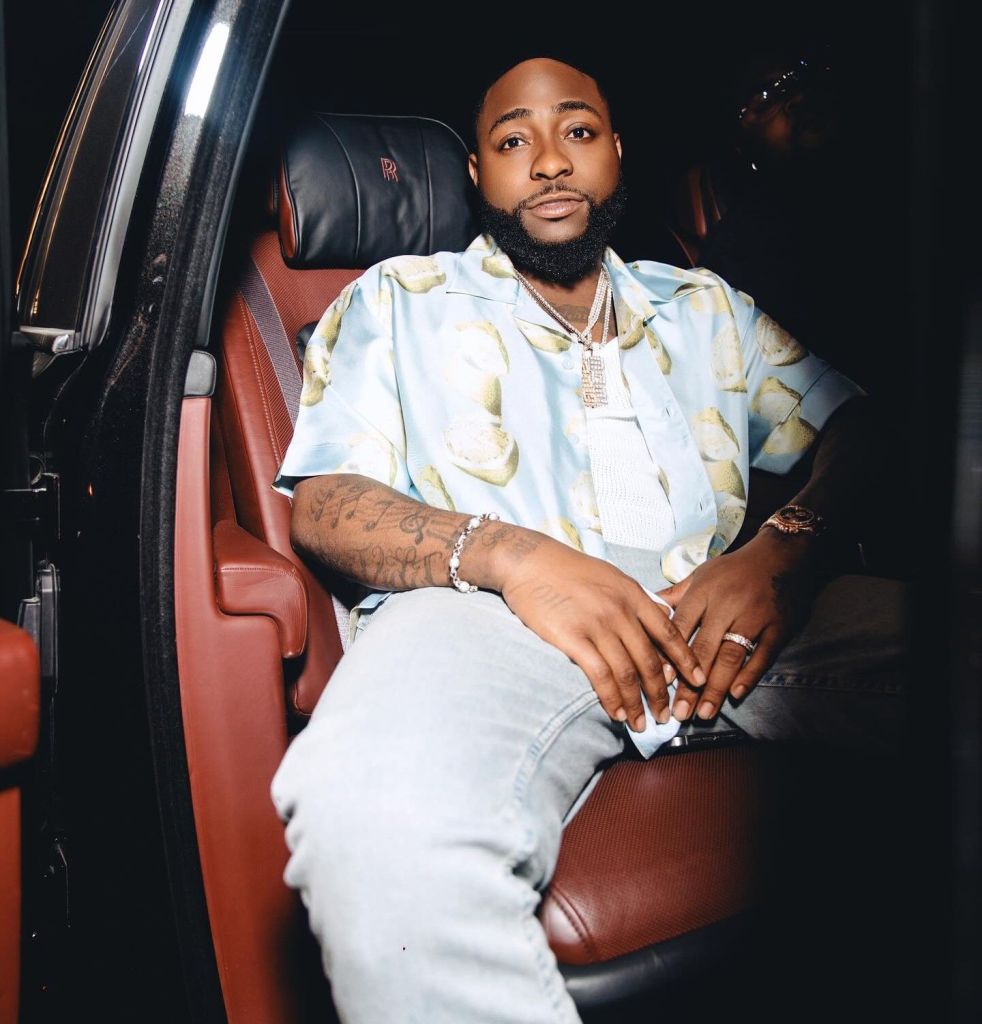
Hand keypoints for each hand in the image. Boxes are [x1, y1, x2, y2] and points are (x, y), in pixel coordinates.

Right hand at [496, 535, 706, 731]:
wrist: (528, 562)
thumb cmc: (567, 569)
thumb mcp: (610, 576)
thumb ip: (634, 600)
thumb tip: (659, 620)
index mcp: (632, 594)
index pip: (668, 632)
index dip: (685, 660)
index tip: (697, 680)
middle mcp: (620, 610)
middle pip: (650, 660)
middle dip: (660, 693)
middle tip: (665, 715)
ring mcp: (597, 624)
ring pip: (627, 673)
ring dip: (637, 703)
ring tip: (641, 723)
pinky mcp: (573, 638)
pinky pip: (600, 675)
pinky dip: (611, 698)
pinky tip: (616, 712)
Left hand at [658, 530, 817, 721]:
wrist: (783, 554)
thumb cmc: (736, 567)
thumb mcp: (703, 574)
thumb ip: (677, 594)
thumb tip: (647, 606)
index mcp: (704, 592)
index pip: (681, 628)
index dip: (669, 656)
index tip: (659, 681)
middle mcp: (727, 606)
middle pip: (703, 649)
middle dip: (689, 684)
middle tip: (678, 711)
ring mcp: (754, 617)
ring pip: (731, 656)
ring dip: (716, 687)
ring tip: (703, 712)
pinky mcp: (779, 627)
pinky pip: (763, 655)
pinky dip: (749, 675)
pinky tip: (735, 694)